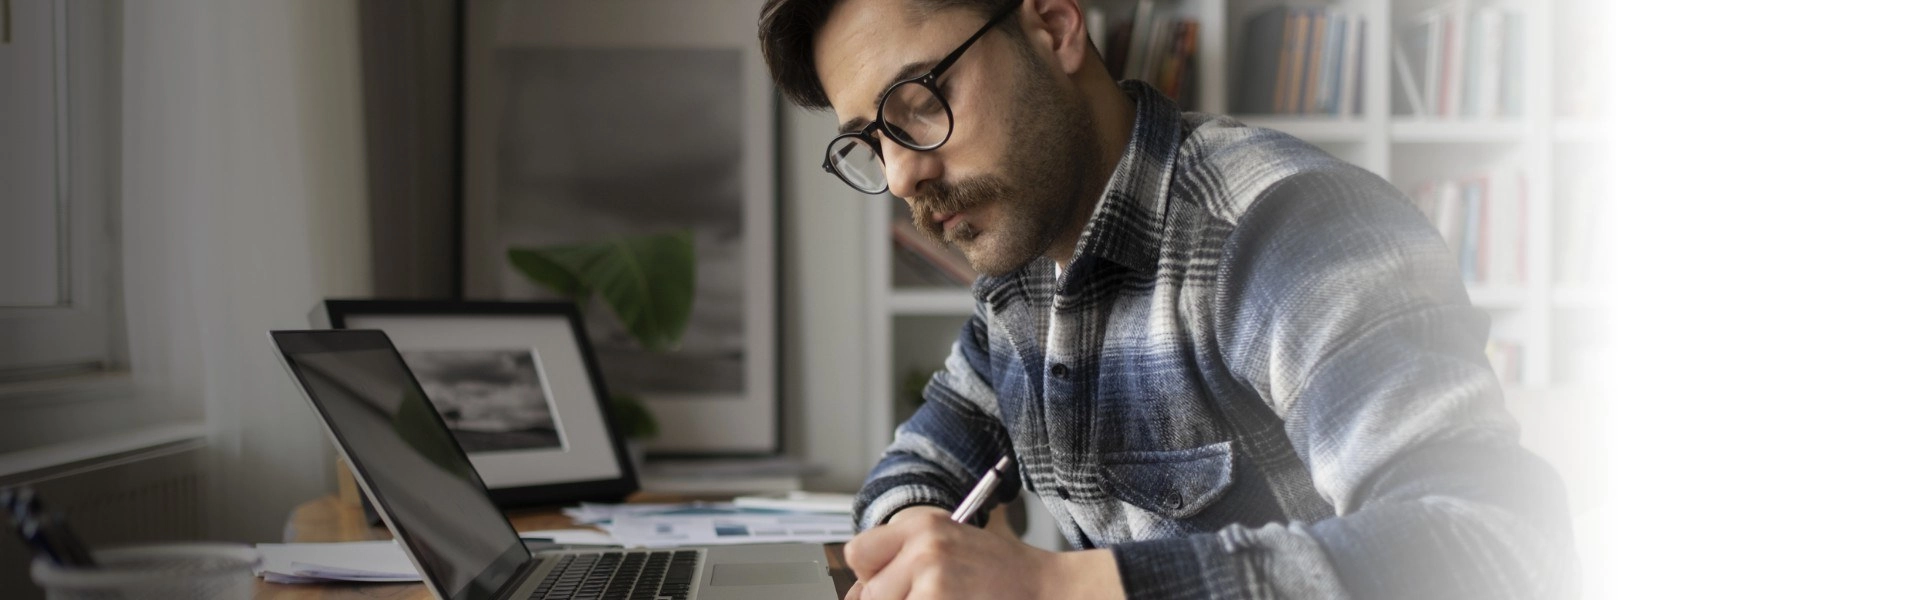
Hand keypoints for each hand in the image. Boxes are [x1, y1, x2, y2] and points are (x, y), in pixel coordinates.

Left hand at [842, 507, 1123, 599]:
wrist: (1049, 592)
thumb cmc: (1004, 576)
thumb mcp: (951, 550)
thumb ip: (904, 564)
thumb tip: (857, 597)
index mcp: (922, 523)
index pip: (858, 552)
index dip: (870, 578)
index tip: (887, 590)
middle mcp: (922, 545)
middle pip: (868, 593)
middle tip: (931, 598)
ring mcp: (931, 577)